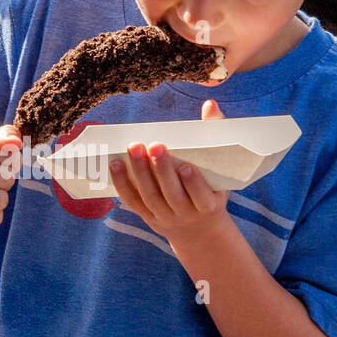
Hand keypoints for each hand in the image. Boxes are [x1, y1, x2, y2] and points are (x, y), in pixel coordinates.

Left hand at [108, 99, 229, 244]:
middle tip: (155, 145)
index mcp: (210, 205)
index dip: (194, 184)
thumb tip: (210, 105)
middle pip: (173, 194)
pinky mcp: (148, 217)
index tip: (187, 166)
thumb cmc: (211, 190)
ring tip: (134, 148)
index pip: (202, 197)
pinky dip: (123, 183)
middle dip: (163, 170)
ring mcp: (166, 217)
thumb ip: (215, 137)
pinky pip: (133, 201)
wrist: (199, 231)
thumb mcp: (221, 171)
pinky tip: (115, 164)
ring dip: (140, 173)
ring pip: (151, 196)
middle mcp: (187, 215)